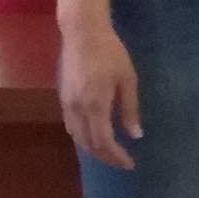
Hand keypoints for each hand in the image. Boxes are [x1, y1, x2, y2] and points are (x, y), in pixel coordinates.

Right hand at [57, 18, 143, 167]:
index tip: (130, 163)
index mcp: (95, 105)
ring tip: (110, 153)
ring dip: (93, 150)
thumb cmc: (110, 53)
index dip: (116, 156)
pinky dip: (83, 138)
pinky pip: (71, 126)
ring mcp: (67, 104)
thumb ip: (130, 109)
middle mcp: (77, 109)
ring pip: (77, 137)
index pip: (104, 142)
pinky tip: (93, 137)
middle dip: (106, 157)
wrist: (82, 33)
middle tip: (122, 162)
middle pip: (88, 144)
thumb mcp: (127, 79)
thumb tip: (135, 135)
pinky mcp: (63, 98)